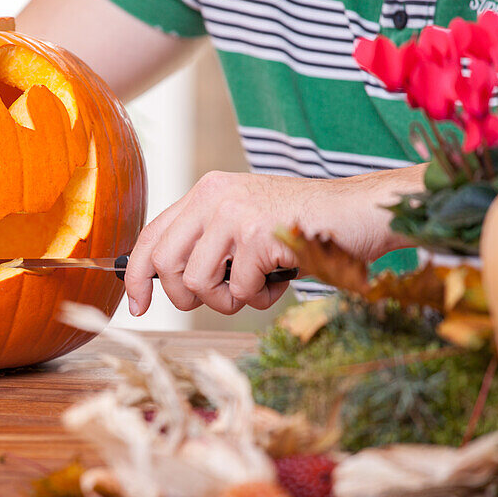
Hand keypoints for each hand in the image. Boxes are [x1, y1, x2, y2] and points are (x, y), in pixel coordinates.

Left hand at [124, 168, 420, 315]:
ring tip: (257, 285)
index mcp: (207, 191)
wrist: (362, 212)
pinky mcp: (258, 234)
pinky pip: (239, 289)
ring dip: (228, 300)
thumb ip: (207, 243)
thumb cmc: (306, 227)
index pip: (152, 236)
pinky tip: (282, 277)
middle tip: (222, 296)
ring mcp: (236, 213)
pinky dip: (260, 297)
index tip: (135, 305)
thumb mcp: (245, 224)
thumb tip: (162, 281)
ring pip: (197, 283)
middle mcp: (214, 196)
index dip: (136, 276)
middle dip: (187, 297)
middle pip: (164, 265)